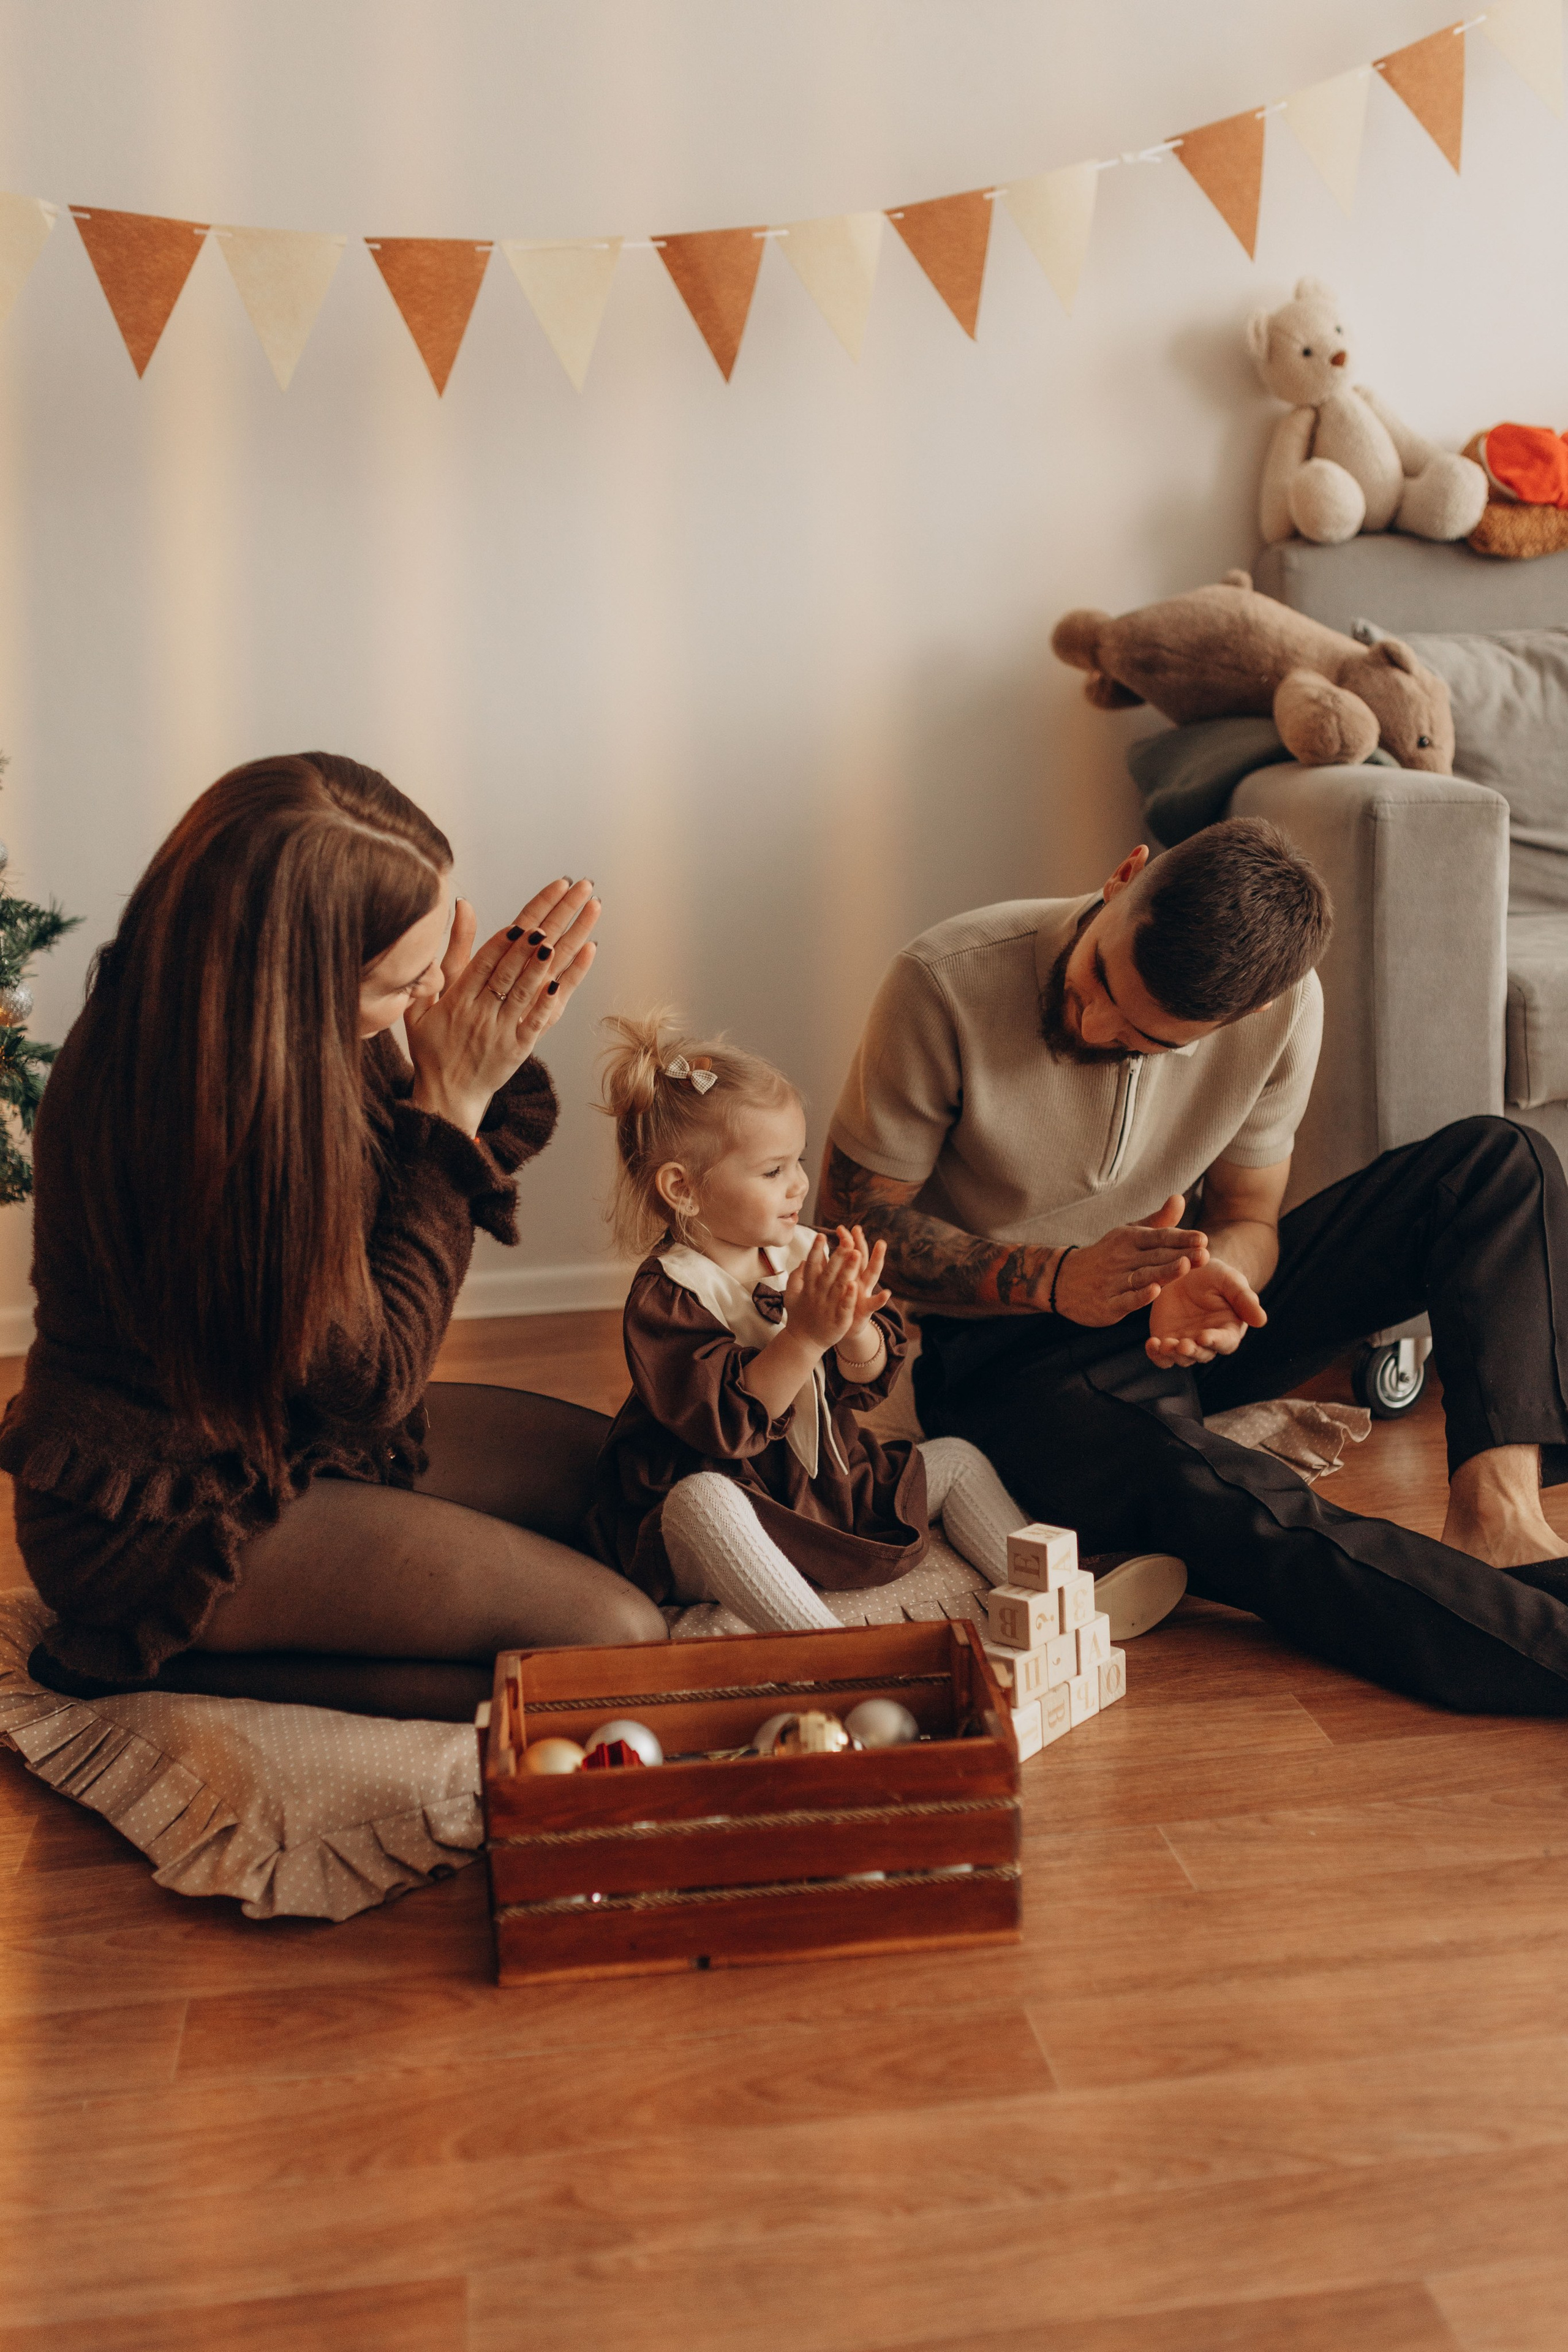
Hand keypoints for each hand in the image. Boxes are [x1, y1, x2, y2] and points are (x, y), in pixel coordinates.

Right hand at [405, 877, 599, 1134]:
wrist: (444, 1098)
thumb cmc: (433, 1045)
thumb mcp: (425, 998)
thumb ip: (449, 952)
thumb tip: (463, 905)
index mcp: (459, 992)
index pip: (498, 946)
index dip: (527, 916)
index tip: (551, 890)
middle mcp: (484, 1006)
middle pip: (525, 954)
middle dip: (555, 917)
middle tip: (580, 888)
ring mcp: (504, 1026)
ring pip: (538, 978)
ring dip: (567, 942)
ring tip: (589, 911)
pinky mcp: (521, 1046)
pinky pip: (545, 1013)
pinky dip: (567, 984)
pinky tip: (586, 956)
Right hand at [783, 1230, 864, 1352]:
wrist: (803, 1342)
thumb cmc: (799, 1316)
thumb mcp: (791, 1295)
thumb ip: (796, 1277)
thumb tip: (803, 1259)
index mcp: (808, 1288)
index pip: (811, 1266)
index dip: (815, 1251)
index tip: (821, 1235)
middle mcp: (818, 1295)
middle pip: (829, 1272)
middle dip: (838, 1256)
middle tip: (847, 1240)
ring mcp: (828, 1307)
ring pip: (839, 1286)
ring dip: (848, 1270)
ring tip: (857, 1254)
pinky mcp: (838, 1320)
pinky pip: (844, 1307)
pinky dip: (849, 1297)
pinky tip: (855, 1285)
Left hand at [831, 1225, 890, 1352]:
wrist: (839, 1330)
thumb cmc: (834, 1305)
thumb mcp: (828, 1286)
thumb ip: (823, 1270)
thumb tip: (815, 1254)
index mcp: (848, 1274)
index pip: (847, 1253)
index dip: (845, 1240)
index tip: (841, 1227)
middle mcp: (858, 1280)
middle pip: (861, 1258)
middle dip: (860, 1243)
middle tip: (858, 1228)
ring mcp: (864, 1293)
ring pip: (872, 1274)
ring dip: (876, 1259)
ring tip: (881, 1244)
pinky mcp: (866, 1310)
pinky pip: (874, 1304)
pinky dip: (880, 1299)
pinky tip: (886, 1293)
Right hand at [1053, 1196, 1208, 1326]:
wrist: (1062, 1280)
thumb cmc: (1106, 1256)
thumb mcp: (1129, 1234)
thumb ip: (1158, 1221)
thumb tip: (1179, 1198)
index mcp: (1129, 1239)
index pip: (1159, 1237)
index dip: (1181, 1238)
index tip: (1203, 1239)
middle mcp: (1121, 1258)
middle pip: (1155, 1257)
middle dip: (1181, 1255)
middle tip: (1204, 1254)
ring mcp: (1113, 1281)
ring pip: (1143, 1276)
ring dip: (1164, 1272)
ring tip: (1185, 1266)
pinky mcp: (1107, 1304)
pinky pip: (1125, 1300)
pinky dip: (1139, 1296)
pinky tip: (1154, 1292)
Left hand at [1145, 1261, 1265, 1366]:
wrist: (1187, 1270)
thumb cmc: (1216, 1276)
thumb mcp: (1231, 1281)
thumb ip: (1245, 1299)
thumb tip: (1262, 1321)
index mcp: (1227, 1330)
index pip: (1224, 1342)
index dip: (1215, 1341)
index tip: (1204, 1336)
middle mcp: (1206, 1341)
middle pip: (1201, 1354)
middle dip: (1192, 1351)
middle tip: (1182, 1345)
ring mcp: (1185, 1342)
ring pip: (1179, 1357)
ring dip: (1172, 1354)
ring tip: (1163, 1344)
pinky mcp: (1165, 1338)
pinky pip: (1160, 1354)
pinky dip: (1155, 1353)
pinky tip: (1151, 1344)